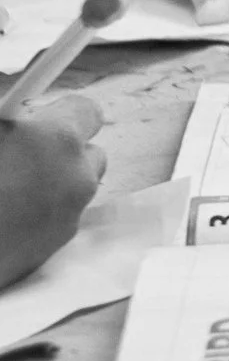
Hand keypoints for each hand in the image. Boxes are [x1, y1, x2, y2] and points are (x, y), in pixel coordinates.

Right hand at [0, 95, 104, 288]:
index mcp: (57, 139)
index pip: (85, 110)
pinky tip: (8, 217)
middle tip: (19, 154)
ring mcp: (69, 217)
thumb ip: (6, 121)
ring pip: (75, 188)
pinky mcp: (55, 250)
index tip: (37, 119)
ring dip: (53, 183)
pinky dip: (41, 214)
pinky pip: (58, 220)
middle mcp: (76, 177)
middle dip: (60, 151)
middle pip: (87, 152)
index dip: (61, 113)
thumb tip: (13, 120)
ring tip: (9, 189)